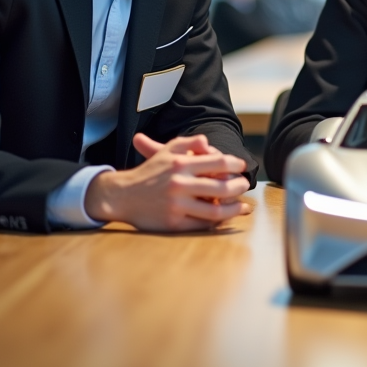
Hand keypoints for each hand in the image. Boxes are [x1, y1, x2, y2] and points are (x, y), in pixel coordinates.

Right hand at [84, 133, 253, 230]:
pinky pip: (202, 225)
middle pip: (222, 187)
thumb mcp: (166, 151)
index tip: (243, 167)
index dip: (236, 165)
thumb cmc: (149, 172)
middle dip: (239, 187)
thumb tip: (208, 142)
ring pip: (215, 210)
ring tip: (243, 206)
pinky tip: (224, 218)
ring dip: (235, 209)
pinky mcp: (172, 223)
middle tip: (245, 186)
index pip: (219, 163)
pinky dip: (217, 223)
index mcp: (181, 164)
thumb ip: (189, 143)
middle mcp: (180, 184)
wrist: (122, 195)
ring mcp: (176, 205)